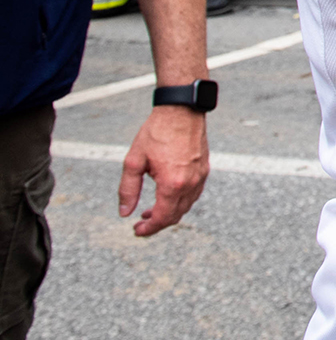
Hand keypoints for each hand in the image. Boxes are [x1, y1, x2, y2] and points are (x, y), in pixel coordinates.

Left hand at [120, 105, 208, 235]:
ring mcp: (200, 176)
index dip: (148, 229)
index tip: (136, 230)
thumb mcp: (134, 162)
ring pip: (186, 206)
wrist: (181, 110)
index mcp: (172, 184)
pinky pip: (194, 193)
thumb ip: (128, 190)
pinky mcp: (204, 168)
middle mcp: (190, 183)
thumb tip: (125, 212)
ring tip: (151, 209)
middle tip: (141, 222)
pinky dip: (180, 201)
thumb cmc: (156, 133)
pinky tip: (167, 195)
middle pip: (175, 215)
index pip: (162, 218)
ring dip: (169, 212)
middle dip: (157, 223)